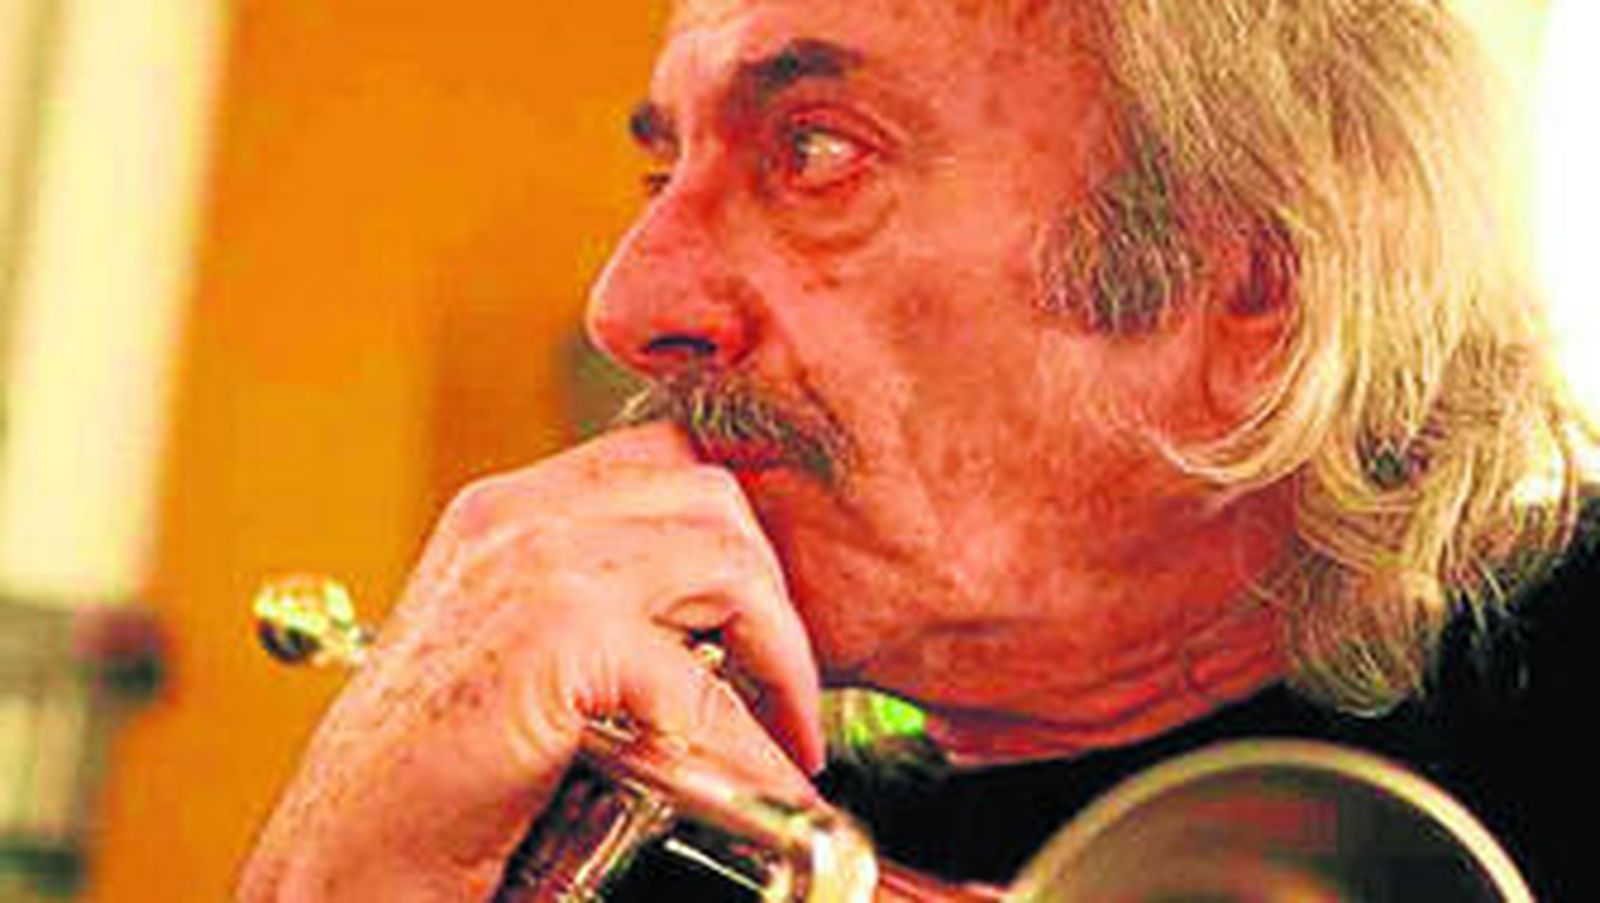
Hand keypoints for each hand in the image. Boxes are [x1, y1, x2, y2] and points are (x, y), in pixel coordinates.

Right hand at [239, 423, 825, 900]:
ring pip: (729, 561)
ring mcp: (534, 566)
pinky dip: (751, 746)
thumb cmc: (433, 779)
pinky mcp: (554, 638)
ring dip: (783, 654)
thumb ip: (599, 611)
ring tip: (788, 731)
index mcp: (506, 512)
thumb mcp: (516, 657)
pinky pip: (704, 684)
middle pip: (711, 494)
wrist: (348, 863)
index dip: (735, 532)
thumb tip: (717, 626)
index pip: (663, 463)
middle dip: (771, 587)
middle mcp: (517, 516)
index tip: (768, 619)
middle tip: (788, 685)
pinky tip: (766, 789)